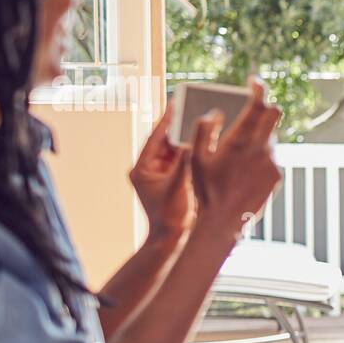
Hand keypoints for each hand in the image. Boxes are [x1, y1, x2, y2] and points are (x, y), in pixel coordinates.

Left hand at [130, 102, 192, 240]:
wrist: (171, 239)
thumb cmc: (170, 216)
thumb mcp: (178, 184)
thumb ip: (185, 162)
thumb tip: (193, 141)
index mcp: (141, 169)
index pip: (154, 138)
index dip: (166, 120)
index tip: (175, 103)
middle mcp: (147, 170)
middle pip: (164, 142)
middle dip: (177, 128)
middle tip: (190, 109)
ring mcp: (158, 176)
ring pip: (172, 151)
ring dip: (185, 140)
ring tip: (198, 124)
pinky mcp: (169, 182)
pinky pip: (179, 162)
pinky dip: (189, 154)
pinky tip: (202, 144)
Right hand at [190, 78, 281, 237]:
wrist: (222, 222)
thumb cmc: (204, 189)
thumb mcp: (195, 157)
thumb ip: (203, 129)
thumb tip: (215, 113)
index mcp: (240, 140)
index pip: (259, 104)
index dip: (258, 88)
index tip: (253, 82)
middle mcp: (262, 149)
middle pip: (274, 114)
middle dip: (263, 106)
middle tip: (251, 107)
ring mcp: (272, 163)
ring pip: (271, 136)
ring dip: (259, 133)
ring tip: (239, 146)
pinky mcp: (277, 176)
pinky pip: (272, 156)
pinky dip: (261, 153)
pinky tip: (245, 166)